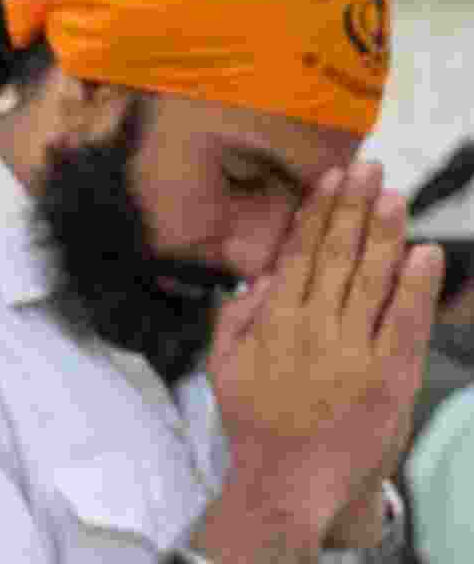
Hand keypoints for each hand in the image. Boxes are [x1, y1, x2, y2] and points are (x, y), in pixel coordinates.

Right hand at [203, 162, 441, 549]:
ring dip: (384, 233)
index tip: (331, 179)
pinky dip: (415, 286)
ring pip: (371, 279)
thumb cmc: (254, 423)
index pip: (300, 253)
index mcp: (274, 321)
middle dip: (354, 207)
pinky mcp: (386, 377)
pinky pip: (402, 323)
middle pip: (338, 255)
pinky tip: (424, 253)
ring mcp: (350, 351)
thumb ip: (235, 318)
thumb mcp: (223, 367)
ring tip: (395, 196)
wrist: (287, 479)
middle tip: (369, 168)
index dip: (318, 213)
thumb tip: (262, 277)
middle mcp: (311, 328)